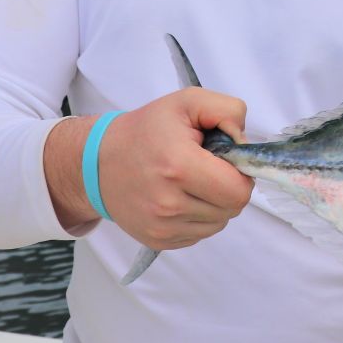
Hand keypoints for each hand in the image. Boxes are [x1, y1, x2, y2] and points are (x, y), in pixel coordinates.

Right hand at [47, 88, 251, 248]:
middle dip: (229, 187)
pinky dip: (199, 217)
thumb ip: (228, 111)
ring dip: (215, 204)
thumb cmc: (148, 130)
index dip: (241, 173)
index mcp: (179, 167)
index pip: (238, 190)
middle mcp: (169, 204)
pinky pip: (200, 234)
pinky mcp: (158, 241)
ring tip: (193, 182)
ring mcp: (162, 227)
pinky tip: (182, 197)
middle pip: (232, 208)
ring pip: (219, 223)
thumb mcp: (188, 102)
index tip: (224, 159)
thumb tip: (245, 144)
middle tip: (209, 168)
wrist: (97, 162)